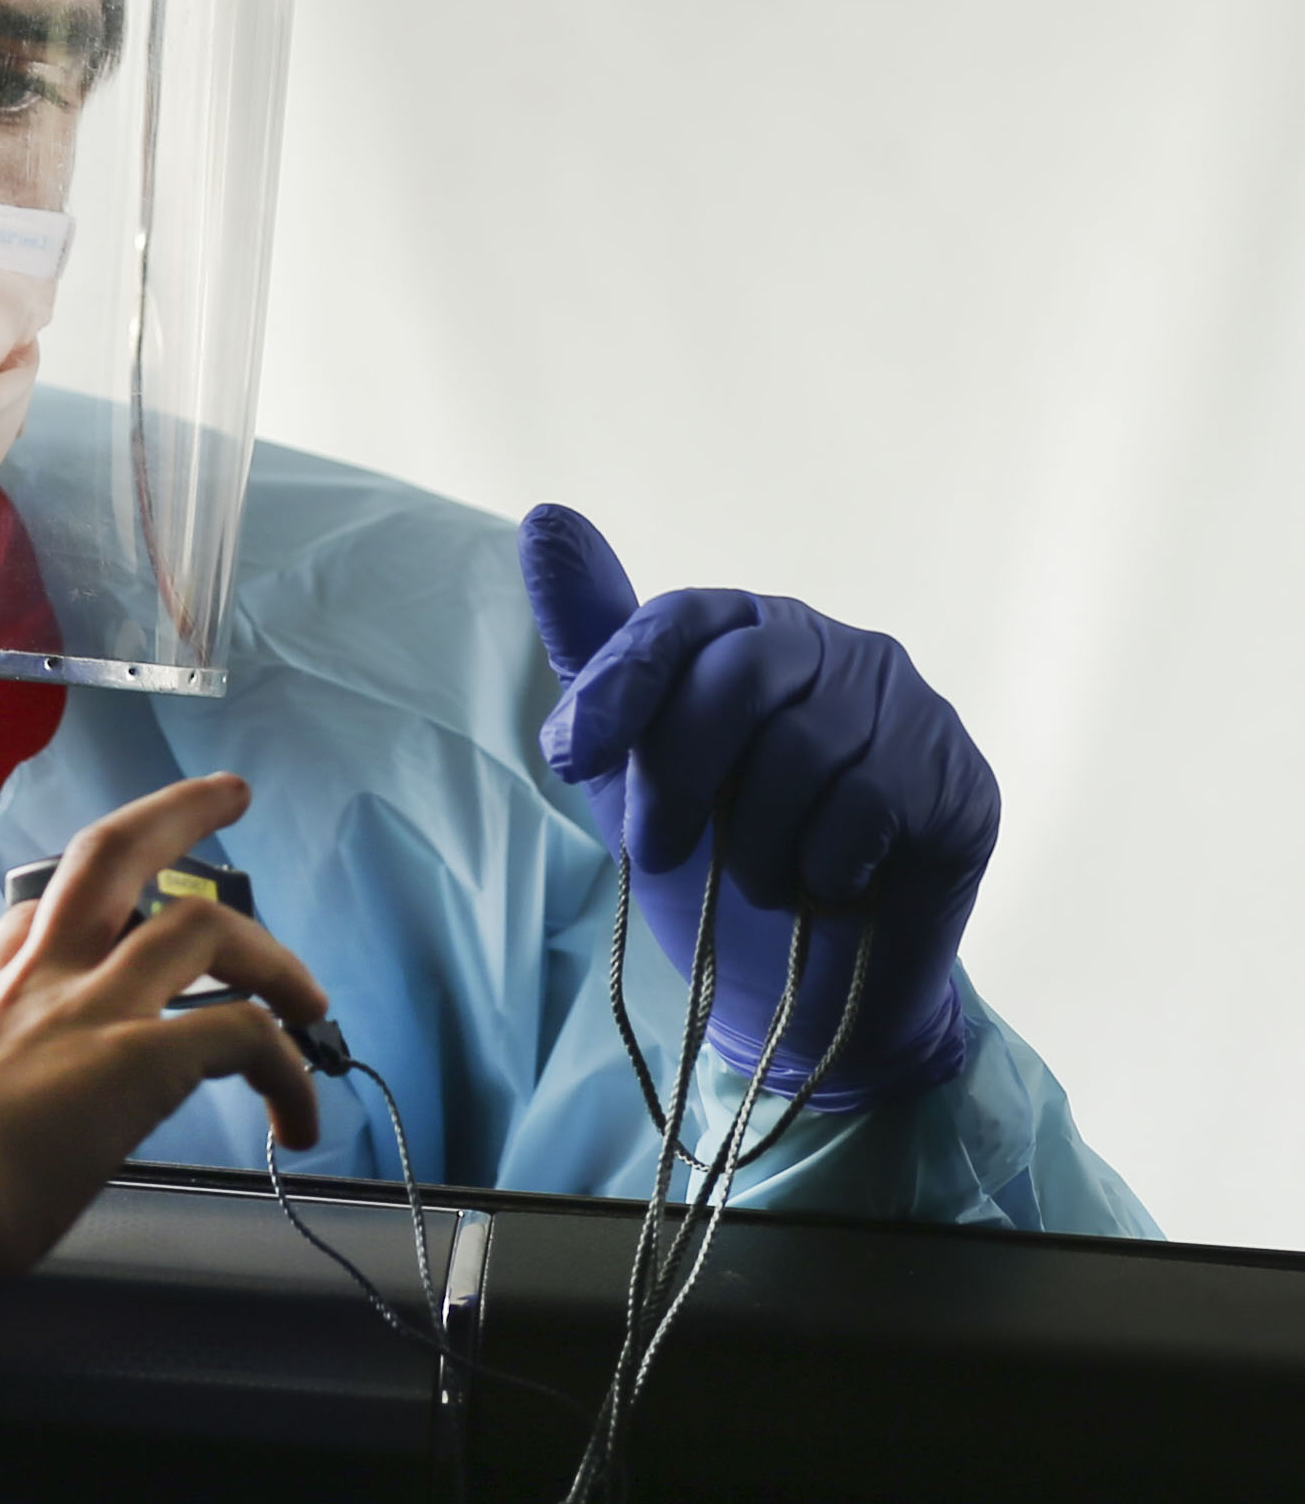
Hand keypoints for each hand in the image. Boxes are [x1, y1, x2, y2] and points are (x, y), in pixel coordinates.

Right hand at [0, 774, 327, 1279]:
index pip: (35, 916)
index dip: (84, 908)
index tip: (110, 926)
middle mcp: (41, 981)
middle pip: (111, 853)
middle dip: (178, 812)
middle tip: (228, 796)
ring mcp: (93, 1008)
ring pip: (202, 927)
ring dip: (272, 959)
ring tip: (309, 1003)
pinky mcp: (141, 1055)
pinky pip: (248, 1036)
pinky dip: (290, 1074)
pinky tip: (299, 1120)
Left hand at [520, 505, 989, 1107]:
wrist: (799, 987)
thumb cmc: (709, 861)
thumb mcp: (627, 765)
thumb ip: (597, 652)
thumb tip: (546, 516)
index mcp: (749, 634)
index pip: (678, 622)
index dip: (619, 687)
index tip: (569, 758)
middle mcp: (834, 650)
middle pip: (739, 679)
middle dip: (679, 777)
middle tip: (661, 850)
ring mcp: (907, 706)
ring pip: (803, 752)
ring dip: (754, 844)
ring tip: (758, 883)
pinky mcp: (958, 775)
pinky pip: (869, 806)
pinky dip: (822, 866)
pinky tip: (828, 885)